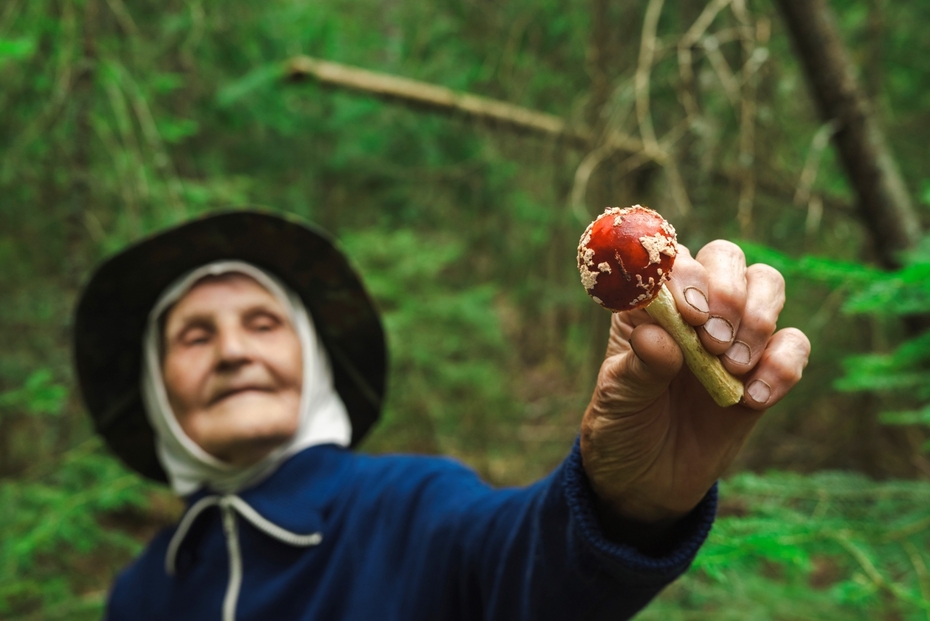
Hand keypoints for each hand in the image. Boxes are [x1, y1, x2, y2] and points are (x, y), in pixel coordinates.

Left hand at [580, 240, 809, 534]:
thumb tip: (658, 338)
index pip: (673, 260)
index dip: (687, 275)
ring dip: (758, 320)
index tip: (690, 314)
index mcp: (648, 305)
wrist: (646, 482)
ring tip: (732, 368)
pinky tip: (754, 399)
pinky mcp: (764, 370)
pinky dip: (783, 364)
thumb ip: (637, 368)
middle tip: (713, 342)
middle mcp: (693, 309)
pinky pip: (793, 344)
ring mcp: (732, 335)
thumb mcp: (617, 401)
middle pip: (726, 258)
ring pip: (767, 285)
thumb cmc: (622, 428)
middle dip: (729, 292)